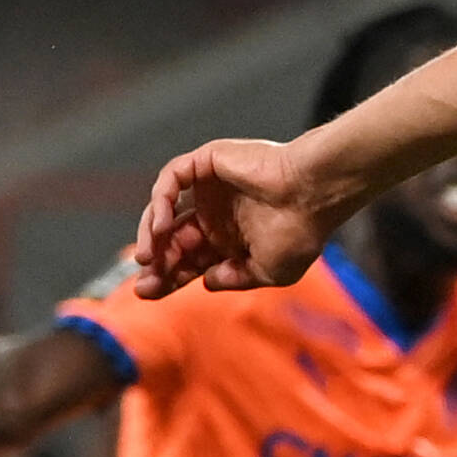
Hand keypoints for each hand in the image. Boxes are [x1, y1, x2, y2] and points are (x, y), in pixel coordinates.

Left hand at [132, 137, 344, 297]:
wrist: (313, 194)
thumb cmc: (301, 233)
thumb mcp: (269, 272)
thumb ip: (235, 278)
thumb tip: (205, 282)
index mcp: (230, 239)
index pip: (190, 260)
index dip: (169, 277)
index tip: (148, 293)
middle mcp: (215, 213)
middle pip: (173, 239)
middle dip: (157, 261)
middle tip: (143, 282)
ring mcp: (208, 188)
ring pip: (164, 210)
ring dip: (151, 235)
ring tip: (148, 259)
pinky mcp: (205, 163)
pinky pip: (171, 181)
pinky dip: (159, 202)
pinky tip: (159, 228)